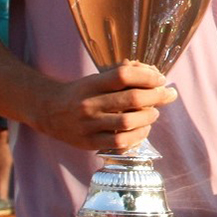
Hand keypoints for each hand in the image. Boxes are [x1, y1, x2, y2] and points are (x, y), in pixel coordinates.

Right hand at [31, 61, 175, 150]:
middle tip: (167, 94)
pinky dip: (138, 136)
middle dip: (156, 96)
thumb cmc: (82, 93)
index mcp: (91, 84)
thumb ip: (123, 74)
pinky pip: (120, 142)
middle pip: (132, 99)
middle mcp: (89, 104)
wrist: (49, 111)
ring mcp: (88, 125)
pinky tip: (143, 129)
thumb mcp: (96, 78)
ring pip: (128, 122)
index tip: (160, 79)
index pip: (124, 75)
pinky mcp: (89, 143)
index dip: (147, 76)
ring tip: (154, 113)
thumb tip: (155, 75)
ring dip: (149, 117)